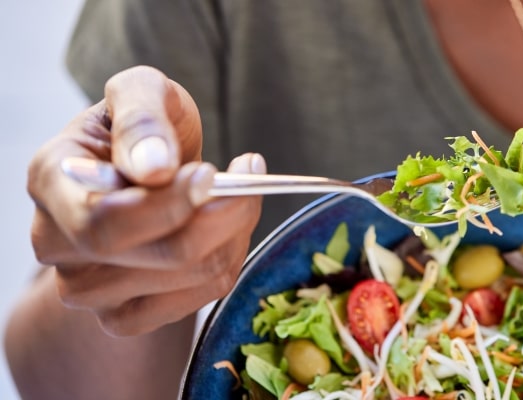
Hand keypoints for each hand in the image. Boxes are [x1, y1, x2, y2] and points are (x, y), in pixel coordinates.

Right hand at [27, 66, 265, 335]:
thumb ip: (142, 118)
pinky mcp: (125, 314)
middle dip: (221, 216)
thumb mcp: (142, 92)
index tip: (211, 173)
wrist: (147, 168)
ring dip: (235, 231)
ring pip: (189, 276)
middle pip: (157, 256)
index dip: (168, 206)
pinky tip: (229, 226)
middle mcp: (57, 243)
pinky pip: (199, 298)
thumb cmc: (143, 125)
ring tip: (240, 192)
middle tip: (250, 175)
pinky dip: (230, 258)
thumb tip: (155, 168)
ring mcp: (88, 288)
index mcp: (51, 181)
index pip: (104, 222)